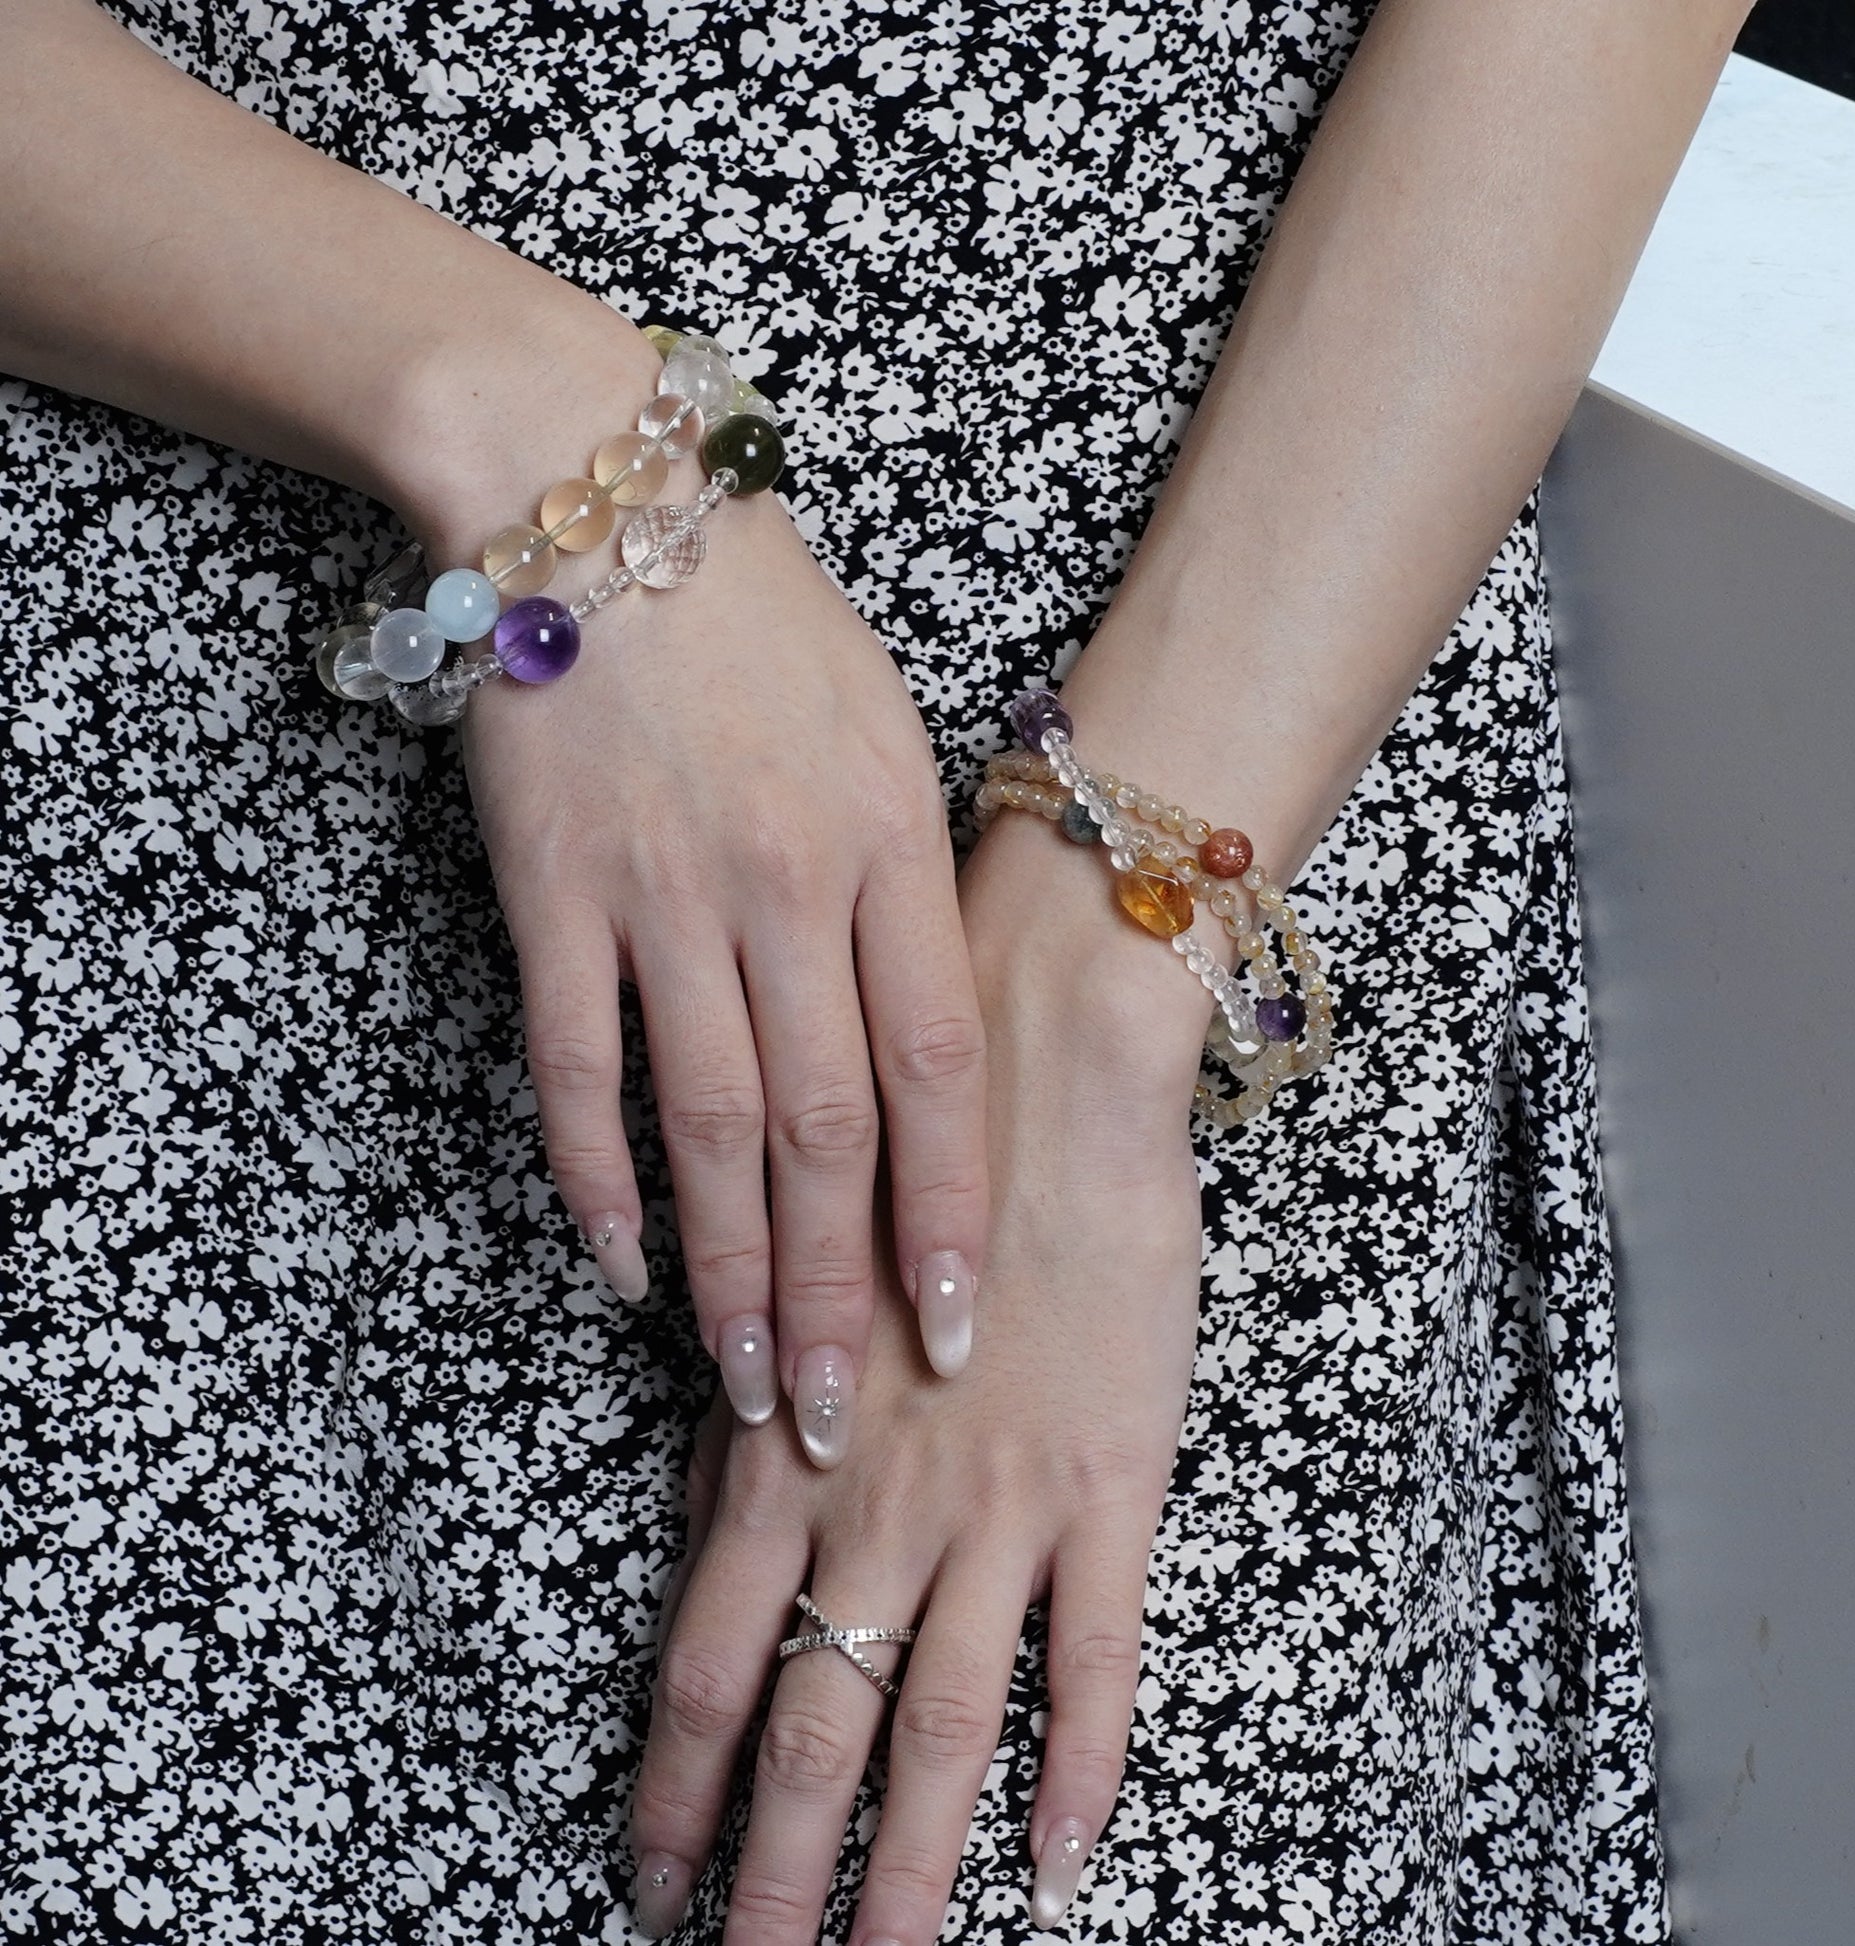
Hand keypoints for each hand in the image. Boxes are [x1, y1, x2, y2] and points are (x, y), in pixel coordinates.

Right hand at [412, 316, 988, 1459]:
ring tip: (745, 1385)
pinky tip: (619, 1269)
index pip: (940, 1071)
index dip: (951, 1212)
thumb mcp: (889, 728)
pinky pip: (575, 1065)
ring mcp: (664, 893)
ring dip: (730, 1271)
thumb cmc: (764, 618)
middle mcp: (790, 885)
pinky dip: (594, 1178)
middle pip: (830, 1130)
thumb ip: (917, 882)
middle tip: (842, 1414)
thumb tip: (935, 1037)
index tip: (957, 1324)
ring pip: (709, 1125)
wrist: (593, 493)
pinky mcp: (551, 893)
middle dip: (840, 1288)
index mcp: (894, 845)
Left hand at [626, 813, 1212, 1939]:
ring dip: (902, 1872)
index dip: (673, 1789)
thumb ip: (753, 1420)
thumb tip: (710, 1530)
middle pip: (809, 1730)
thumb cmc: (903, 1163)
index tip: (648, 1878)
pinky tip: (1053, 1862)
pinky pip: (1090, 1659)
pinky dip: (1076, 1771)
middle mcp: (873, 1504)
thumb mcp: (794, 1300)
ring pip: (937, 1725)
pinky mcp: (1106, 1486)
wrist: (1039, 1071)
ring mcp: (993, 1505)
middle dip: (770, 1875)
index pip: (706, 1667)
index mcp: (784, 1457)